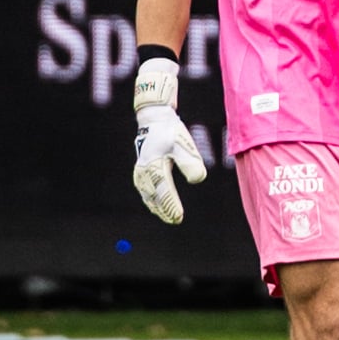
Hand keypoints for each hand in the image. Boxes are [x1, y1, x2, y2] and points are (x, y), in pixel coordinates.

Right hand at [132, 59, 206, 224]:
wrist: (154, 118)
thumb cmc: (170, 131)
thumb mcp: (183, 144)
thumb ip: (190, 162)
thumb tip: (198, 180)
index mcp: (154, 166)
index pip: (164, 191)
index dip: (171, 206)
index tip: (179, 217)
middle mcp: (145, 171)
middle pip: (154, 196)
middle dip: (165, 209)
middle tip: (176, 220)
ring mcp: (140, 171)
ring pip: (148, 195)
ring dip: (157, 206)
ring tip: (168, 216)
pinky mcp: (141, 170)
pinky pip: (144, 190)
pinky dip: (151, 199)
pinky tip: (157, 205)